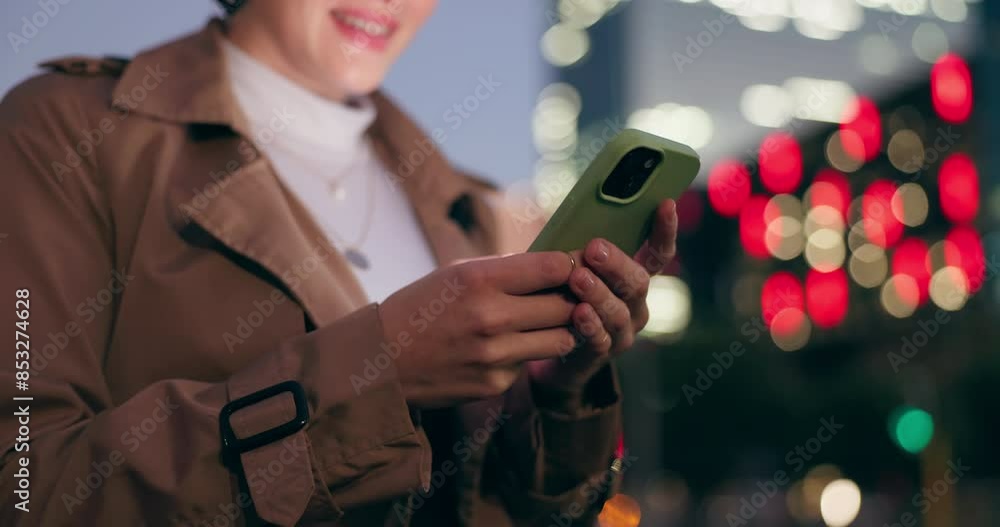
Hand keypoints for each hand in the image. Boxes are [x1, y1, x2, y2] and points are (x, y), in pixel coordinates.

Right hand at [378, 252, 578, 408]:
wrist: (380, 361)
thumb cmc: (421, 308)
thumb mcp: (457, 273)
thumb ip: (506, 269)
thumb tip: (557, 264)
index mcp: (480, 278)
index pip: (554, 267)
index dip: (572, 265)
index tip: (574, 266)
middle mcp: (492, 316)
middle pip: (567, 305)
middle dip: (573, 299)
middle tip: (572, 295)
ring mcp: (495, 354)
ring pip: (561, 339)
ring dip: (559, 329)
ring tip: (545, 321)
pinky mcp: (495, 383)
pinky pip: (531, 363)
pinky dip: (526, 354)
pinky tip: (503, 348)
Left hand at [528, 199, 678, 392]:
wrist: (549, 345)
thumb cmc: (562, 294)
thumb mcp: (573, 267)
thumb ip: (580, 249)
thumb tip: (571, 215)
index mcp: (633, 279)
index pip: (658, 253)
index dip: (665, 230)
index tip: (666, 204)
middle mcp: (635, 305)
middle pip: (638, 282)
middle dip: (617, 264)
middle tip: (595, 248)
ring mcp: (622, 331)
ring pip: (619, 312)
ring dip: (599, 293)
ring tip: (579, 278)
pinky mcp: (602, 353)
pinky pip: (600, 339)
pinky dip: (590, 325)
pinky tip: (578, 312)